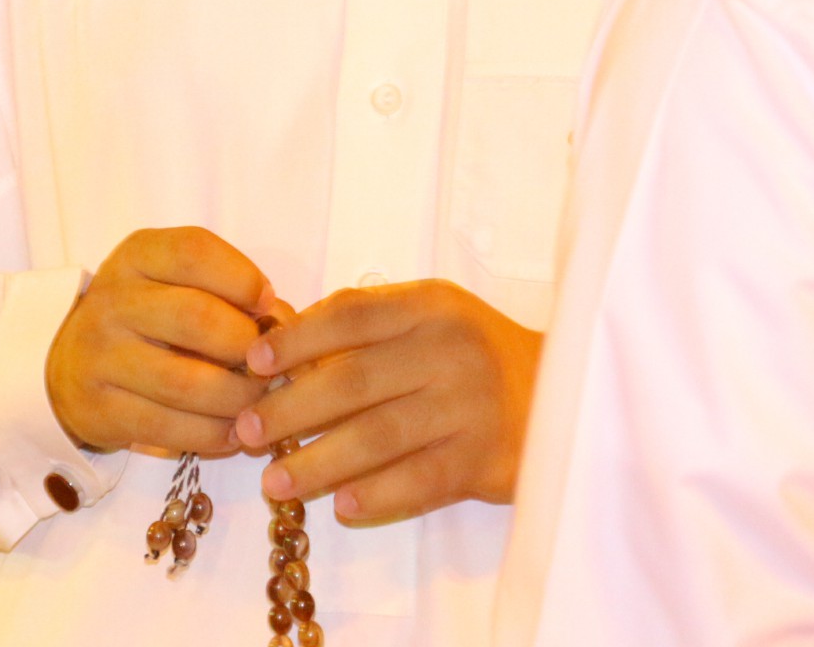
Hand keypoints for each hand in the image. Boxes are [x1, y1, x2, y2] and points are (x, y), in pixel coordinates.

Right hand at [44, 227, 288, 456]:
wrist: (68, 366)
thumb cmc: (145, 320)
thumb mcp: (174, 285)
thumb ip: (231, 294)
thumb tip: (288, 330)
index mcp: (137, 257)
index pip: (193, 252)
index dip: (242, 278)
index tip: (268, 304)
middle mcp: (113, 301)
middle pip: (196, 318)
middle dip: (248, 347)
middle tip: (269, 365)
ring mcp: (101, 357)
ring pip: (187, 383)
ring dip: (238, 399)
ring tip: (258, 404)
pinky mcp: (100, 409)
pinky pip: (170, 429)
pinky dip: (214, 435)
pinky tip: (232, 431)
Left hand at [234, 280, 540, 523]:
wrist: (568, 393)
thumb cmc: (474, 351)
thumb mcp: (430, 315)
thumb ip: (366, 321)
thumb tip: (278, 340)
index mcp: (430, 306)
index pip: (351, 315)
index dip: (296, 339)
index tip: (251, 364)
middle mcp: (451, 351)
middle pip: (354, 381)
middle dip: (290, 410)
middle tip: (246, 433)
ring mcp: (472, 407)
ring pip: (379, 437)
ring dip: (319, 463)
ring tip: (275, 482)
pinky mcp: (488, 460)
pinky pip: (421, 482)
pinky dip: (377, 495)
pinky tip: (340, 506)